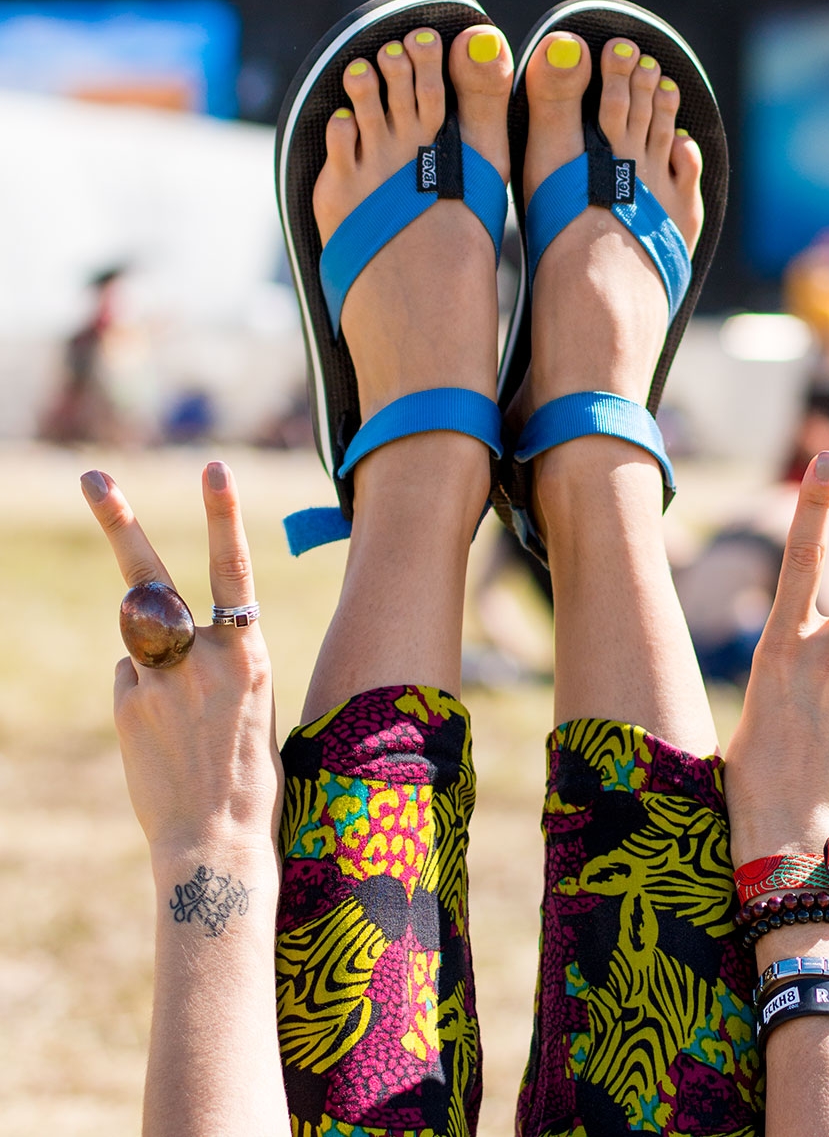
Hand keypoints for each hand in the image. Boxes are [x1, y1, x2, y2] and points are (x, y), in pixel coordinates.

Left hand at [81, 461, 282, 863]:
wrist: (216, 844)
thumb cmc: (250, 775)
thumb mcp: (252, 704)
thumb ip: (216, 660)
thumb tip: (166, 642)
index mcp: (249, 654)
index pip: (235, 569)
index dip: (224, 515)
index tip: (215, 467)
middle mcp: (201, 658)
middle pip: (150, 578)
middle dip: (120, 522)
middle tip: (94, 477)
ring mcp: (157, 682)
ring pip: (141, 642)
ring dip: (155, 662)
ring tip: (181, 727)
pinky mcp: (125, 707)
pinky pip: (130, 683)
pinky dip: (143, 701)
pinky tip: (162, 744)